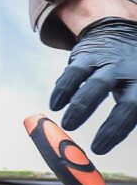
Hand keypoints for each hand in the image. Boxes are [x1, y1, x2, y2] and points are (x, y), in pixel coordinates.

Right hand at [51, 16, 136, 154]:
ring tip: (67, 124)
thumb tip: (118, 133)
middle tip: (75, 132)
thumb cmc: (134, 75)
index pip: (130, 107)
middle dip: (89, 112)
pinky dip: (63, 89)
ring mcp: (105, 62)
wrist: (122, 35)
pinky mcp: (86, 56)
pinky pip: (73, 72)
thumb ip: (132, 110)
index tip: (99, 148)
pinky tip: (56, 105)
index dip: (114, 129)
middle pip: (104, 90)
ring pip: (88, 80)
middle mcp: (125, 70)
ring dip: (76, 103)